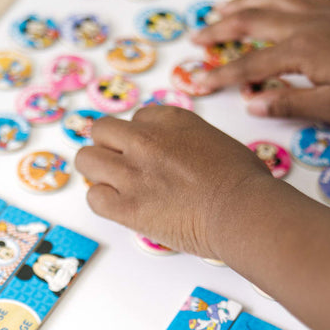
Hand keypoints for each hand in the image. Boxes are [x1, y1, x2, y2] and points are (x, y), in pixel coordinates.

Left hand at [76, 106, 272, 257]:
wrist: (242, 211)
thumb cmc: (243, 183)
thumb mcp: (218, 142)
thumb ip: (189, 143)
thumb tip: (185, 159)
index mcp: (170, 119)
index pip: (137, 118)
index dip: (140, 139)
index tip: (151, 156)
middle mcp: (145, 140)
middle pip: (101, 130)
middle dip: (109, 149)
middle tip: (124, 169)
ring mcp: (132, 173)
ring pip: (86, 159)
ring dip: (98, 173)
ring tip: (116, 189)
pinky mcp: (126, 206)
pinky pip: (93, 197)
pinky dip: (103, 202)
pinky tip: (121, 209)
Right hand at [192, 0, 329, 123]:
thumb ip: (287, 103)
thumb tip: (252, 103)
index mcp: (299, 51)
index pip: (248, 67)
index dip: (218, 77)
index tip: (194, 85)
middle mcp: (304, 25)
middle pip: (251, 21)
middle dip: (219, 29)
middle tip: (195, 37)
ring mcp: (320, 13)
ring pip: (270, 0)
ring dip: (241, 4)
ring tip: (219, 9)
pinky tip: (268, 0)